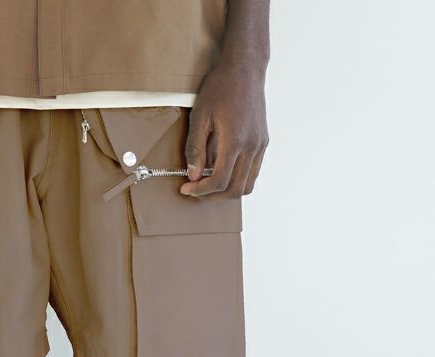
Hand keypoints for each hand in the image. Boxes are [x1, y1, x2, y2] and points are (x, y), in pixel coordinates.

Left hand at [181, 62, 268, 198]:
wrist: (245, 68)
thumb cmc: (221, 88)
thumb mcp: (200, 116)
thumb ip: (195, 148)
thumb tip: (192, 175)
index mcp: (235, 141)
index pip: (219, 181)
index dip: (200, 190)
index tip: (186, 188)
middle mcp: (252, 147)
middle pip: (235, 190)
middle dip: (213, 196)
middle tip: (196, 191)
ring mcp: (260, 146)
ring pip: (247, 185)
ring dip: (227, 191)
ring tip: (208, 185)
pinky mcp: (263, 142)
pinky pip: (252, 172)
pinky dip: (237, 179)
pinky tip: (222, 171)